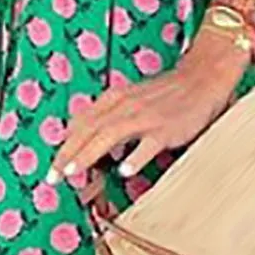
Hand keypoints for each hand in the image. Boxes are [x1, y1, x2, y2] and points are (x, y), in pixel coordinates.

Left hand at [48, 33, 251, 184]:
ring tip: (75, 172)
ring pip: (109, 135)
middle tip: (53, 176)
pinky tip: (125, 171)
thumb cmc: (165, 94)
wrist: (201, 78)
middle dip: (67, 154)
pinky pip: (148, 144)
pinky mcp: (166, 128)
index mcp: (114, 98)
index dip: (64, 145)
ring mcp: (145, 117)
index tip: (54, 167)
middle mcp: (125, 106)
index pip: (81, 123)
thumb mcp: (130, 99)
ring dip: (89, 154)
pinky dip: (135, 157)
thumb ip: (107, 117)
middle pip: (88, 130)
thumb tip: (82, 139)